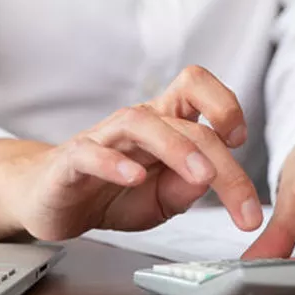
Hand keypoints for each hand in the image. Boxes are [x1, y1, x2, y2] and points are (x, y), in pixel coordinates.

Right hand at [0, 66, 262, 240]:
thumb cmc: (110, 194)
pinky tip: (133, 178)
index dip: (224, 104)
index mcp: (164, 125)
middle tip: (243, 206)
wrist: (52, 202)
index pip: (196, 89)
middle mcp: (137, 124)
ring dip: (177, 148)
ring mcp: (103, 139)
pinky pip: (91, 153)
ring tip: (200, 176)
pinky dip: (114, 164)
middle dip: (222, 163)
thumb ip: (185, 192)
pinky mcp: (71, 160)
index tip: (240, 140)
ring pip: (141, 123)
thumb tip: (210, 180)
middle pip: (186, 123)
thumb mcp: (160, 203)